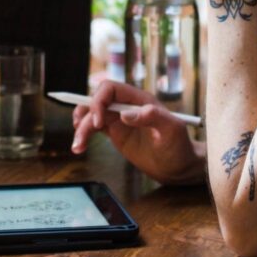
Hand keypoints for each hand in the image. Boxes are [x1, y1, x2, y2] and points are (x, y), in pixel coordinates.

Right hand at [70, 81, 203, 184]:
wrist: (178, 167)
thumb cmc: (179, 146)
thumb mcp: (172, 130)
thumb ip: (153, 117)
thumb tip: (126, 114)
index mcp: (138, 99)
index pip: (111, 89)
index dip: (99, 100)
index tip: (98, 122)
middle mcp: (126, 106)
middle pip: (96, 101)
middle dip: (86, 115)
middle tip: (81, 135)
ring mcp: (119, 119)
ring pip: (91, 115)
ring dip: (81, 127)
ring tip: (77, 147)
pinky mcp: (115, 133)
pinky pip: (93, 129)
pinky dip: (83, 135)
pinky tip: (79, 147)